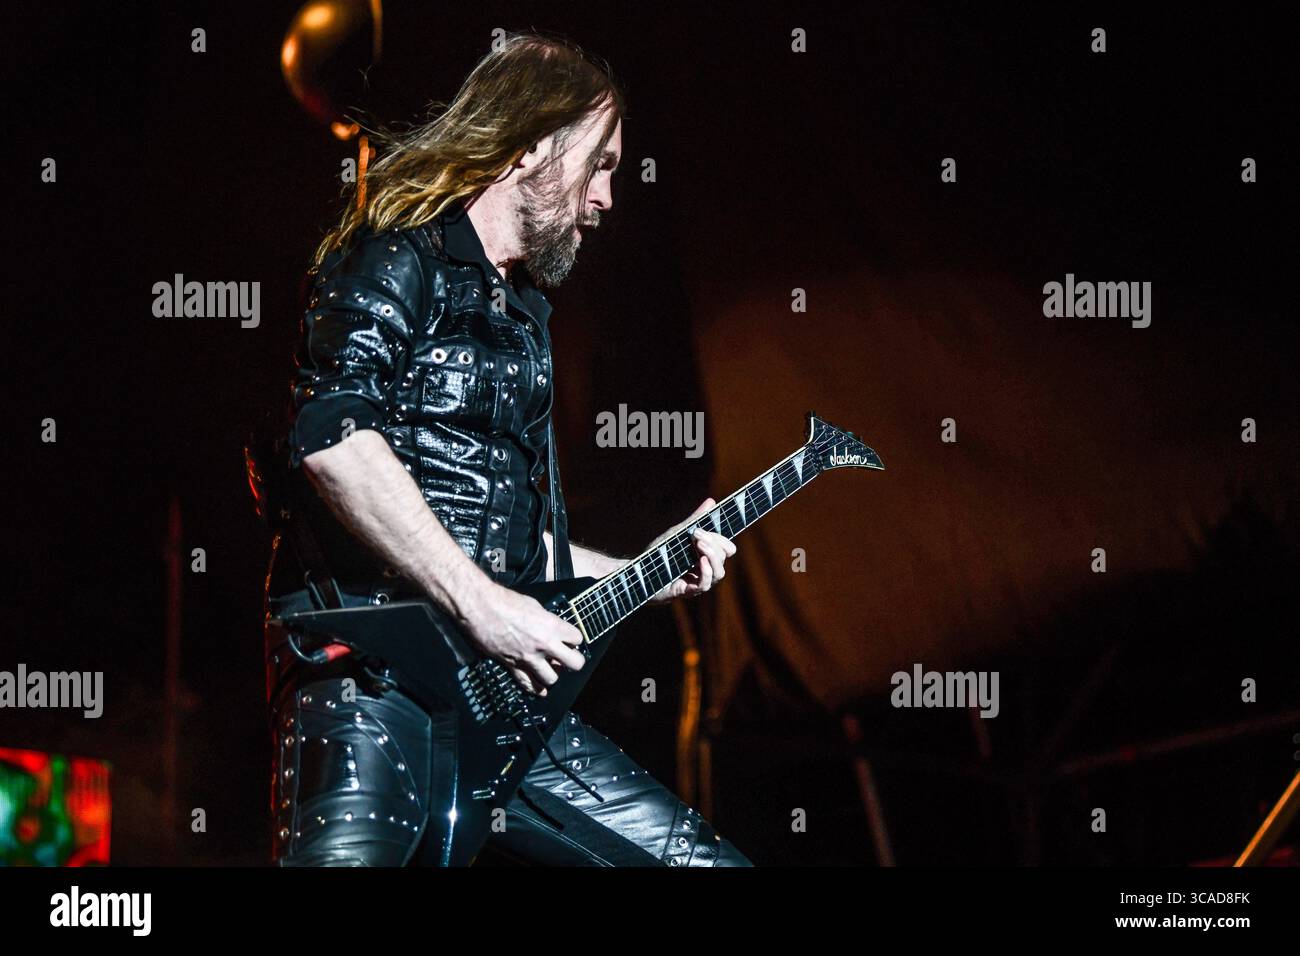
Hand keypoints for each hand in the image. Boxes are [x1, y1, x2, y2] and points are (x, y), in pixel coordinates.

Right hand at [461, 582, 586, 694]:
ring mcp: (528, 658)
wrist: (480, 607)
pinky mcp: (511, 665)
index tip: (570, 639)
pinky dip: (534, 688)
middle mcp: (543, 645)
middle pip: (574, 663)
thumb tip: (552, 626)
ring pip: (552, 679)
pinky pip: (527, 684)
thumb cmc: (503, 601)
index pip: (577, 639)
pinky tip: (538, 688)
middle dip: (574, 661)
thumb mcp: (534, 605)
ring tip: (550, 669)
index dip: (574, 639)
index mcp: (551, 626)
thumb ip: (546, 620)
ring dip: (552, 674)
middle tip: (569, 658)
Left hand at [646, 497, 736, 603]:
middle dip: (714, 543)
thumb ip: (695, 520)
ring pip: (719, 573)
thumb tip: (711, 502)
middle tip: (696, 534)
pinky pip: (705, 585)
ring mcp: (697, 581)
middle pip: (724, 557)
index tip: (699, 529)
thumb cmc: (658, 553)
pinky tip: (701, 561)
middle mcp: (704, 569)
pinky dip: (706, 572)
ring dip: (713, 556)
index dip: (720, 538)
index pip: (726, 548)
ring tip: (700, 544)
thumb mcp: (677, 533)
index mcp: (705, 555)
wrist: (638, 571)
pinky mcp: (687, 590)